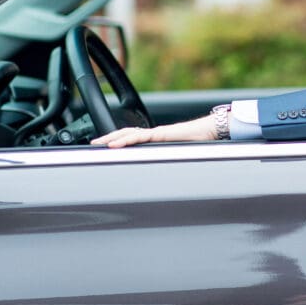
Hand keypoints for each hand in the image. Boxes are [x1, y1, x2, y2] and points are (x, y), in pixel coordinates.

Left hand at [92, 114, 217, 147]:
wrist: (212, 130)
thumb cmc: (200, 142)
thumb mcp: (179, 153)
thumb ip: (169, 159)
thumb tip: (164, 174)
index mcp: (156, 138)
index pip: (132, 137)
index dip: (117, 140)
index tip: (104, 147)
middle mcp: (153, 133)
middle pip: (125, 133)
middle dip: (108, 138)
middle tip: (93, 145)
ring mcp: (156, 133)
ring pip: (128, 134)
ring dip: (111, 138)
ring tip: (98, 143)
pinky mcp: (161, 134)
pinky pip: (139, 137)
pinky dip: (125, 140)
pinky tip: (114, 145)